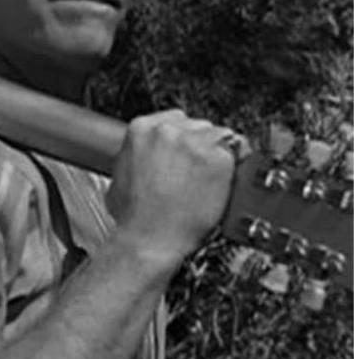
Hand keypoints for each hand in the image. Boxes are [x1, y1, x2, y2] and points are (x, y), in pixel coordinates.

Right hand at [106, 109, 241, 268]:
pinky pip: (237, 153)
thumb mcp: (121, 173)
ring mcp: (194, 143)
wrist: (149, 238)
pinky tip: (225, 180)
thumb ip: (137, 155)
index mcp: (141, 129)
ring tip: (211, 178)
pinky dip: (235, 167)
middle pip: (198, 125)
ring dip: (218, 154)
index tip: (186, 152)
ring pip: (219, 135)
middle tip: (198, 170)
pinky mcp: (217, 159)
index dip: (183, 137)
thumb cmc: (134, 215)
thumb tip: (148, 155)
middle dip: (200, 145)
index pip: (174, 119)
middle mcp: (167, 131)